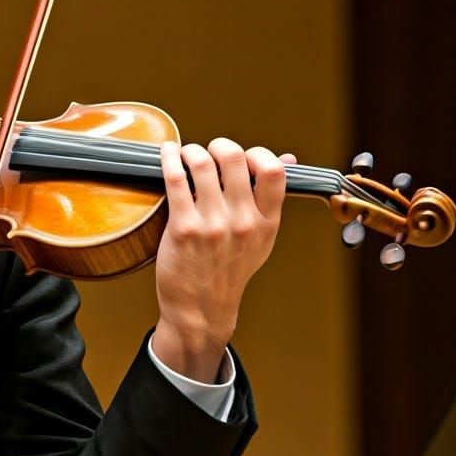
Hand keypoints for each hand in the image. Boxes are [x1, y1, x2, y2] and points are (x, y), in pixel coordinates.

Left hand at [153, 139, 293, 381]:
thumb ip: (271, 199)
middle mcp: (242, 222)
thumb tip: (288, 158)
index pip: (274, 171)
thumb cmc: (228, 271)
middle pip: (234, 158)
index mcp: (266, 222)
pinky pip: (176, 179)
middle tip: (210, 150)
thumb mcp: (261, 238)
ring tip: (186, 154)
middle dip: (219, 145)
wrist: (200, 310)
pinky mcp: (183, 228)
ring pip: (202, 164)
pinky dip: (169, 158)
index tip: (244, 156)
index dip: (258, 153)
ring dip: (191, 150)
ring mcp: (212, 225)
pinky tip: (168, 154)